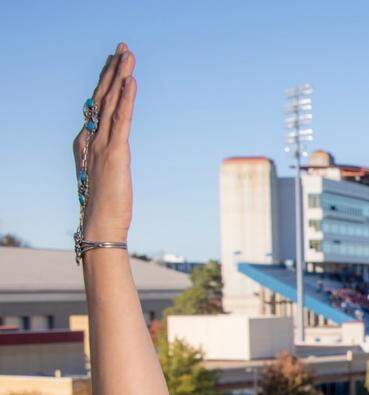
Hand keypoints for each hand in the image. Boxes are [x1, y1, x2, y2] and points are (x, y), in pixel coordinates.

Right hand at [73, 42, 135, 242]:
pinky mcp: (116, 153)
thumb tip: (115, 149)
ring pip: (111, 103)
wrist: (102, 223)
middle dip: (113, 71)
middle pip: (103, 97)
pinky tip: (131, 81)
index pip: (98, 104)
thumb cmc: (107, 204)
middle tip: (122, 48)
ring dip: (120, 77)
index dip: (107, 82)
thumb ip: (108, 157)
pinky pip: (122, 120)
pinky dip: (126, 99)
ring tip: (128, 55)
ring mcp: (102, 144)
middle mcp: (91, 138)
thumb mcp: (107, 174)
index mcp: (88, 142)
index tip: (115, 62)